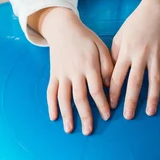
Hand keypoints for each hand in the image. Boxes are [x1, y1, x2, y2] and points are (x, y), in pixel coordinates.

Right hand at [38, 7, 113, 134]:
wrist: (63, 28)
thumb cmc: (86, 38)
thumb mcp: (101, 46)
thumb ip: (107, 65)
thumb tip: (109, 85)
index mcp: (89, 65)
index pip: (96, 89)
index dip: (102, 104)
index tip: (107, 116)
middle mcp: (75, 72)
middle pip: (80, 98)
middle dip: (85, 115)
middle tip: (89, 131)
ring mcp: (62, 74)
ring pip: (63, 98)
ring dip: (67, 115)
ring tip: (70, 129)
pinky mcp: (53, 74)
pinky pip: (50, 92)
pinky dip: (51, 105)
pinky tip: (54, 117)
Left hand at [109, 0, 159, 118]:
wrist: (156, 10)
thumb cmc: (134, 25)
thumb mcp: (119, 37)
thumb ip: (114, 56)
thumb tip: (109, 78)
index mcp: (126, 52)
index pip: (118, 76)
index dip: (114, 92)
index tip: (111, 106)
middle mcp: (141, 55)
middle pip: (135, 82)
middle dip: (132, 100)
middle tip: (129, 116)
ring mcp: (156, 55)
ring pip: (155, 80)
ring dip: (153, 97)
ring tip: (151, 112)